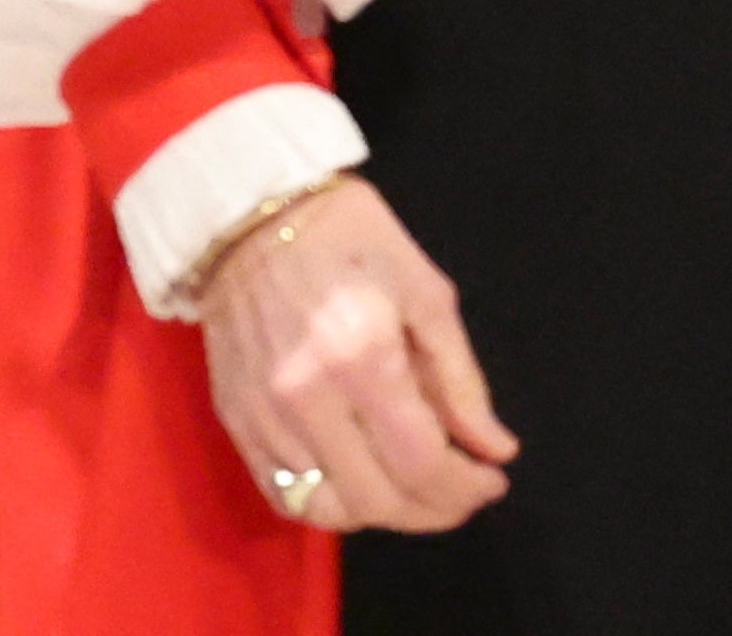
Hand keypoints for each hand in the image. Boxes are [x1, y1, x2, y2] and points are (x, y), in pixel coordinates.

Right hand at [196, 178, 516, 537]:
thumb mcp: (427, 292)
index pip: (420, 462)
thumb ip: (461, 379)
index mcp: (364, 355)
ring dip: (384, 514)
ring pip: (330, 509)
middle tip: (464, 492)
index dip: (465, 487)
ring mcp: (264, 416)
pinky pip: (285, 495)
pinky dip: (330, 506)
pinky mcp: (236, 422)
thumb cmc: (352, 241)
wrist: (250, 217)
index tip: (493, 480)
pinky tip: (362, 486)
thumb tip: (495, 448)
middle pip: (377, 498)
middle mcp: (307, 397)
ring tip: (416, 490)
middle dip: (434, 509)